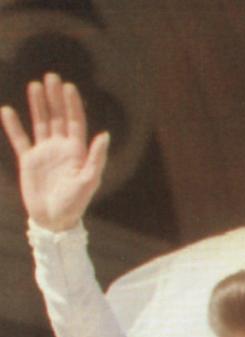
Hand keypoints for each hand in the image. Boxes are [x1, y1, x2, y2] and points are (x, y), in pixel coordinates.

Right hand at [1, 73, 109, 230]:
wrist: (54, 221)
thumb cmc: (75, 204)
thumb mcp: (89, 181)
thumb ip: (96, 158)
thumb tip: (104, 135)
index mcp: (77, 153)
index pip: (75, 122)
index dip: (72, 105)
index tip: (69, 86)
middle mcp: (60, 149)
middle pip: (58, 118)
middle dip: (55, 98)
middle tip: (51, 77)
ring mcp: (44, 154)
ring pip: (40, 123)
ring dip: (38, 105)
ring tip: (34, 85)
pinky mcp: (29, 161)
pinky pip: (20, 139)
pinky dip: (13, 126)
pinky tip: (7, 110)